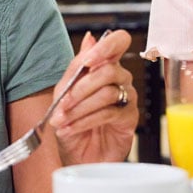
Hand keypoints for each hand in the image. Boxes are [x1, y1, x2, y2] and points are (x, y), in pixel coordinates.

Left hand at [50, 29, 138, 165]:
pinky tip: (71, 127)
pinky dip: (85, 121)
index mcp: (104, 65)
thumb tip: (89, 38)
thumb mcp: (65, 92)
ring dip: (79, 108)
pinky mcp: (129, 118)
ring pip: (107, 93)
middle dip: (80, 88)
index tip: (88, 61)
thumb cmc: (73, 121)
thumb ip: (76, 67)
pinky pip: (109, 114)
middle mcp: (120, 78)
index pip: (118, 42)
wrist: (77, 154)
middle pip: (109, 70)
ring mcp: (127, 97)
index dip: (106, 47)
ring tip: (63, 119)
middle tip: (63, 103)